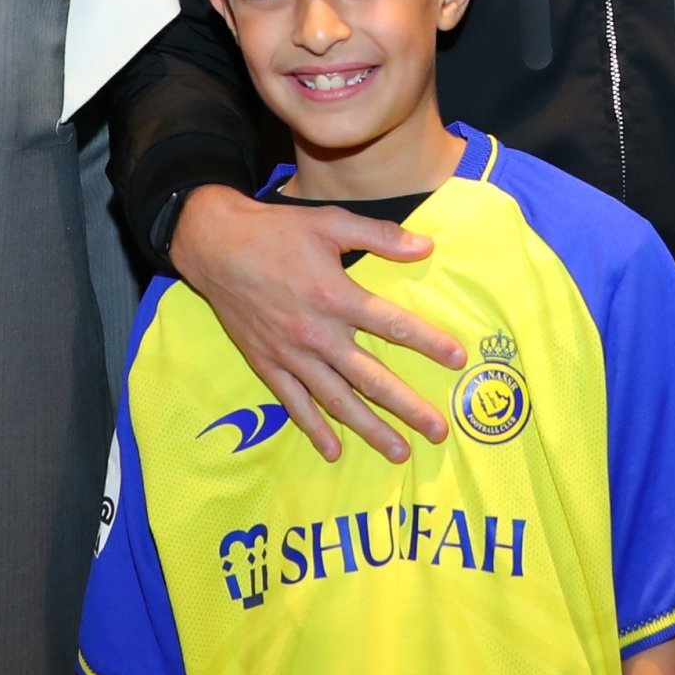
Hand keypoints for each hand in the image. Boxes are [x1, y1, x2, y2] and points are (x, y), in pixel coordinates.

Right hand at [168, 185, 464, 462]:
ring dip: (369, 428)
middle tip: (438, 430)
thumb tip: (427, 246)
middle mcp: (316, 333)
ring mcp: (291, 354)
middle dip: (406, 406)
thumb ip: (380, 237)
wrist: (216, 245)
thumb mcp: (330, 223)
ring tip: (398, 451)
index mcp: (336, 296)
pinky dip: (314, 428)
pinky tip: (334, 450)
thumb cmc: (276, 231)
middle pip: (370, 377)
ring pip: (336, 400)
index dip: (428, 342)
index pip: (392, 324)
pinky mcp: (267, 364)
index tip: (458, 360)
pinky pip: (294, 403)